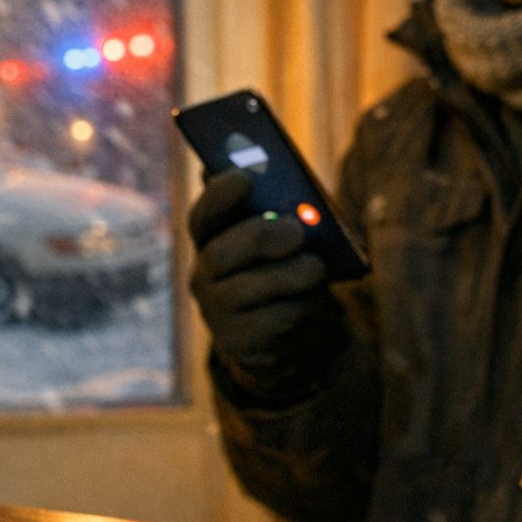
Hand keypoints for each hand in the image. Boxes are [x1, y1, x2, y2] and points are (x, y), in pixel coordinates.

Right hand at [188, 170, 343, 400]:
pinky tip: (312, 303)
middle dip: (261, 238)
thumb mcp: (282, 239)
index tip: (246, 178)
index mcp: (211, 241)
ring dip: (291, 276)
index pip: (204, 215)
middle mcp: (204, 276)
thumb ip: (279, 212)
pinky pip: (271, 322)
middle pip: (221, 253)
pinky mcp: (239, 343)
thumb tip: (289, 190)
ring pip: (249, 290)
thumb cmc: (286, 268)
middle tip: (297, 232)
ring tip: (317, 269)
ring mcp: (217, 312)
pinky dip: (299, 308)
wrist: (290, 329)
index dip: (220, 195)